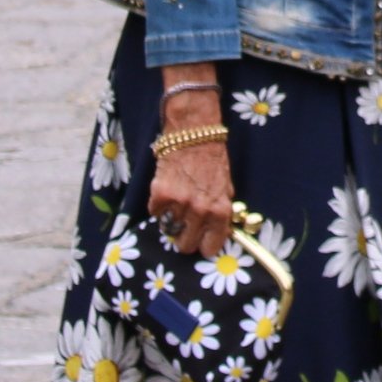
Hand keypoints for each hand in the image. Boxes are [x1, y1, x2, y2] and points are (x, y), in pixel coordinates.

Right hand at [148, 75, 233, 257]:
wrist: (194, 133)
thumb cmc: (213, 159)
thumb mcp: (226, 187)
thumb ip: (221, 211)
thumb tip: (216, 231)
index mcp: (220, 211)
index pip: (209, 248)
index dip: (203, 246)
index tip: (200, 241)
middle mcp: (200, 211)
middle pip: (185, 245)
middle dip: (184, 238)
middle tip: (184, 225)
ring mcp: (179, 204)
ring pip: (168, 230)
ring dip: (170, 220)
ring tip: (175, 205)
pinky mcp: (160, 195)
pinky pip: (154, 213)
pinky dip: (158, 206)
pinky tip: (165, 192)